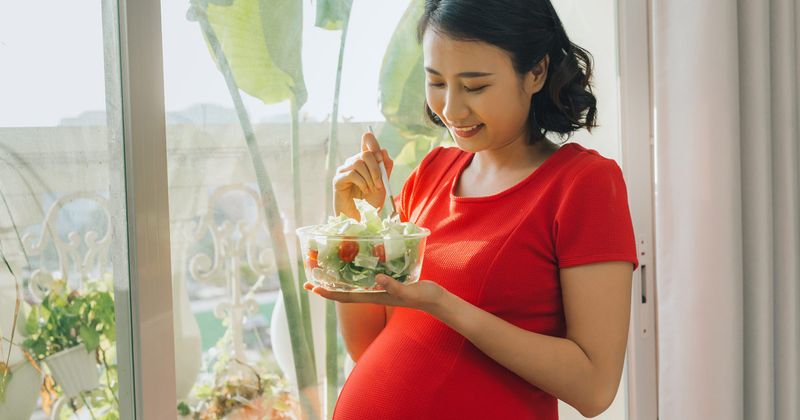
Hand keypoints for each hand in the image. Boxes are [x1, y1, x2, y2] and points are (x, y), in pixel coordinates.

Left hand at [304, 274, 447, 313]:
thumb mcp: (409, 290)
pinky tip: (355, 265)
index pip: (346, 296)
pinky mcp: (388, 283)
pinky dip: (356, 274)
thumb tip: (377, 278)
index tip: (313, 288)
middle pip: (345, 291)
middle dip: (327, 286)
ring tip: (327, 271)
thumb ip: (394, 286)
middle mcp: (374, 293)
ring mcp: (380, 289)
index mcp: (376, 296)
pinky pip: (366, 278)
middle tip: (310, 279)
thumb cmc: (423, 296)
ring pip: (354, 285)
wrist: (436, 300)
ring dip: (339, 280)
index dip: (329, 293)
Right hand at [332, 131, 393, 219]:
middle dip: (376, 169)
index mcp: (365, 161)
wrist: (362, 217)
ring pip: (359, 163)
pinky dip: (362, 183)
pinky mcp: (338, 179)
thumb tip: (383, 150)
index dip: (372, 142)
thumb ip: (385, 167)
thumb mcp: (383, 183)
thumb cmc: (371, 201)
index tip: (380, 154)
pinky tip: (364, 191)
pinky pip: (352, 174)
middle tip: (380, 184)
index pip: (366, 141)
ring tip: (372, 189)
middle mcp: (353, 162)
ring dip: (370, 178)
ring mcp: (344, 170)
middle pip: (365, 154)